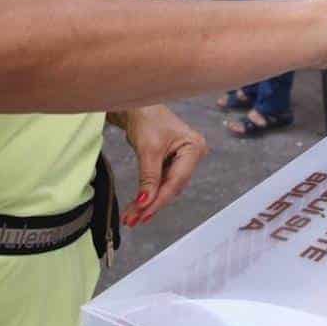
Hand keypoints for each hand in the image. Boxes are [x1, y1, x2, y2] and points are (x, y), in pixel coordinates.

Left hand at [119, 105, 208, 226]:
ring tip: (132, 217)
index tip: (142, 212)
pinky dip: (148, 194)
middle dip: (151, 204)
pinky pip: (160, 184)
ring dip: (148, 203)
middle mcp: (192, 155)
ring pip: (165, 189)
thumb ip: (148, 178)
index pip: (176, 181)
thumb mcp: (148, 149)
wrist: (137, 105)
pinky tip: (137, 207)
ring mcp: (182, 161)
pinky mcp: (171, 164)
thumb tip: (144, 203)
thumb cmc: (147, 118)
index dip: (158, 199)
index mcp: (194, 148)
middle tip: (133, 220)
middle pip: (171, 187)